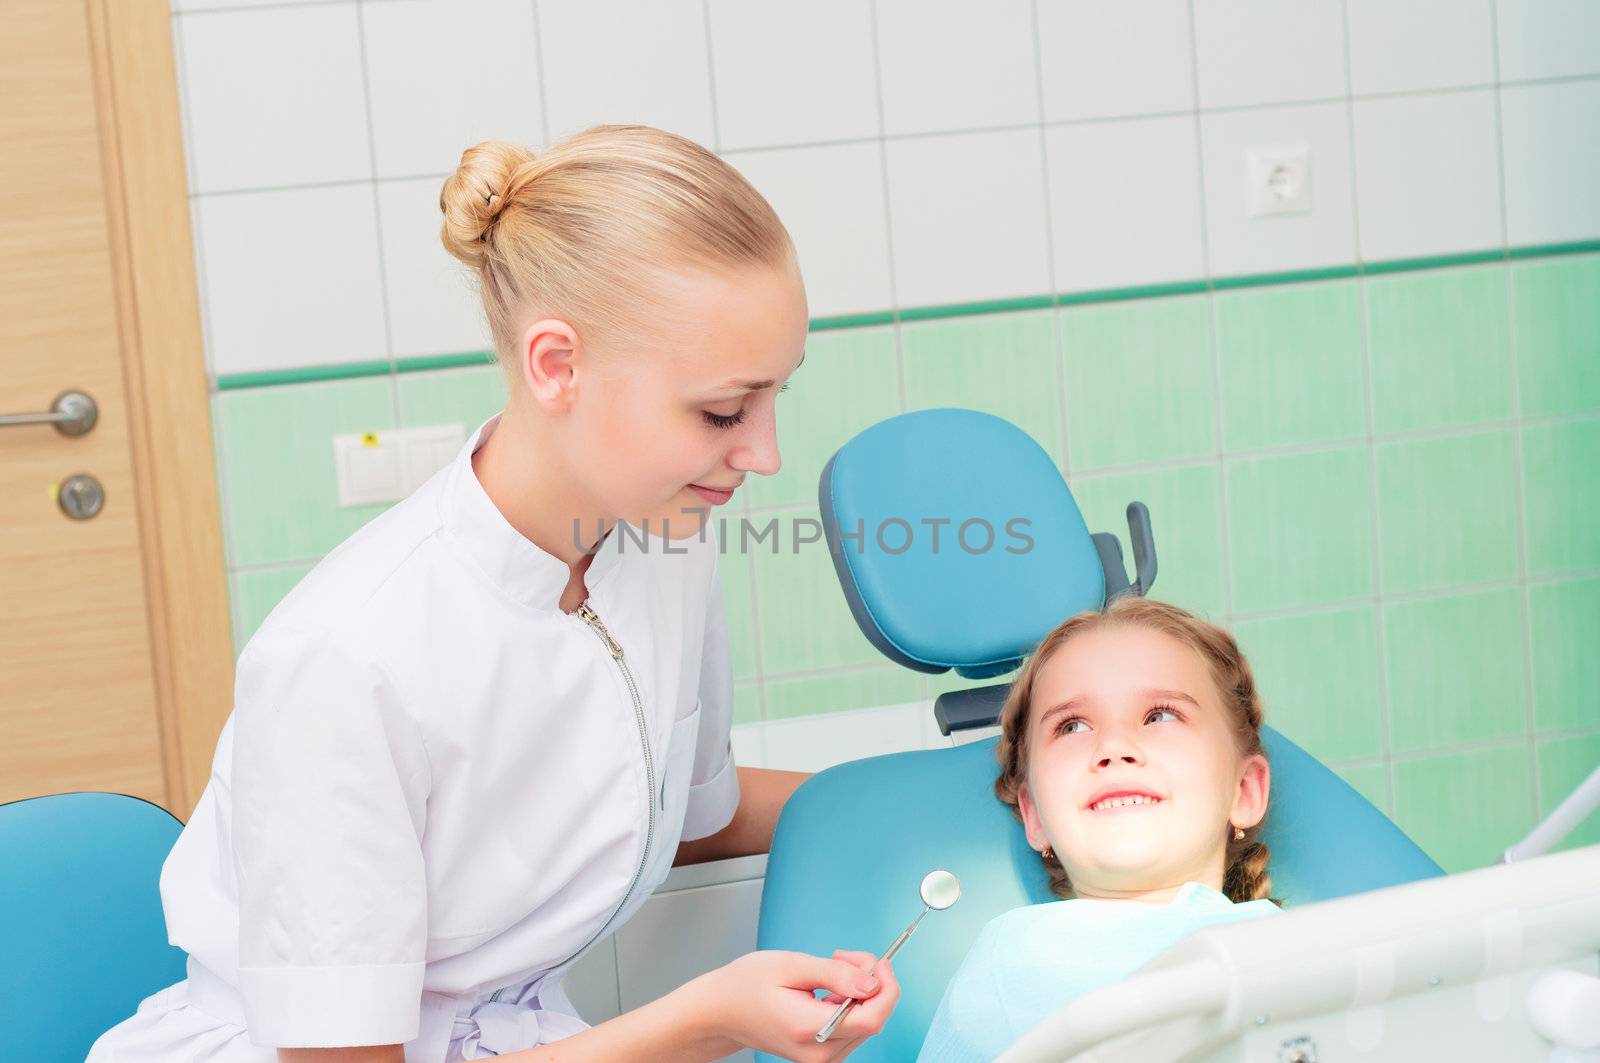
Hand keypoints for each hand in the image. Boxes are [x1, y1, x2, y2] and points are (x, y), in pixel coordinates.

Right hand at [694, 948, 899, 1061]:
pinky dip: (850, 1003)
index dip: (885, 987)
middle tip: (845, 956)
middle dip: (871, 982)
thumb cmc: (746, 985)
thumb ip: (835, 974)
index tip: (878, 962)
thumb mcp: (791, 965)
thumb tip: (873, 981)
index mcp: (809, 1029)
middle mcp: (819, 1053)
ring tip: (831, 968)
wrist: (720, 1011)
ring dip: (860, 991)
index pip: (872, 1018)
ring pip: (865, 1024)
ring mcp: (820, 1058)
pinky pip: (851, 1029)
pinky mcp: (820, 1055)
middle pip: (873, 1020)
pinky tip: (829, 988)